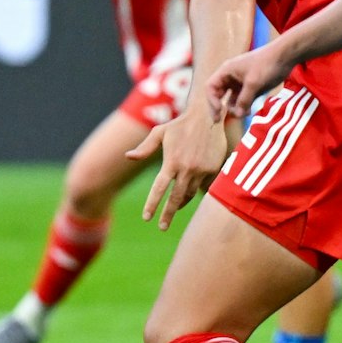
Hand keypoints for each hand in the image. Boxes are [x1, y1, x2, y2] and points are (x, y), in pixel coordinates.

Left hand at [129, 109, 235, 230]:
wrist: (208, 116)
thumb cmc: (180, 124)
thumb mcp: (160, 133)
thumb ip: (145, 148)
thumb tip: (128, 157)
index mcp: (171, 161)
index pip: (159, 189)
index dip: (152, 205)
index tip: (147, 218)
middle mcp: (186, 168)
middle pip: (176, 198)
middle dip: (168, 214)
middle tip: (161, 227)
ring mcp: (201, 170)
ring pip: (190, 193)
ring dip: (182, 202)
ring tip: (175, 208)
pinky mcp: (213, 169)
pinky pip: (203, 185)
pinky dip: (196, 189)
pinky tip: (192, 189)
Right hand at [203, 44, 292, 120]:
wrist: (285, 56)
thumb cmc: (266, 65)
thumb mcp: (254, 83)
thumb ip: (244, 100)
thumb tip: (237, 115)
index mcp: (227, 71)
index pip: (211, 87)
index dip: (212, 100)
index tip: (219, 112)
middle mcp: (231, 76)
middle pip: (219, 94)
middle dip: (219, 107)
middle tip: (218, 121)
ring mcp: (241, 82)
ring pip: (231, 98)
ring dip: (234, 108)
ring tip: (242, 115)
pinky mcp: (251, 86)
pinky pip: (242, 99)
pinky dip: (243, 106)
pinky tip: (248, 112)